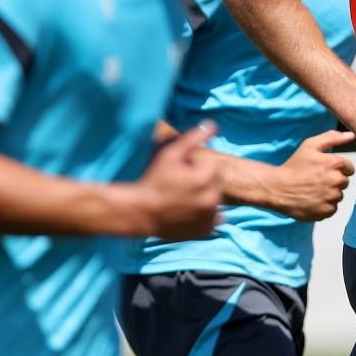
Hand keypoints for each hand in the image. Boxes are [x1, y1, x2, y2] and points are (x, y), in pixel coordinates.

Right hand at [138, 120, 222, 240]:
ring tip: (183, 198)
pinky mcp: (205, 230)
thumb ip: (193, 137)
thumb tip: (213, 124)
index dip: (195, 166)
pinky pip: (214, 218)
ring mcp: (209, 217)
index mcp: (206, 179)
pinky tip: (189, 210)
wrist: (139, 213)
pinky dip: (206, 214)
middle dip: (202, 180)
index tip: (180, 172)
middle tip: (180, 185)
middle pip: (216, 182)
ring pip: (215, 198)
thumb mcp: (169, 153)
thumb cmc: (153, 180)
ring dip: (205, 196)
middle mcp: (211, 199)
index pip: (212, 165)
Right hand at [271, 129, 355, 220]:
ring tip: (313, 190)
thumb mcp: (310, 145)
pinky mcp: (326, 212)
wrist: (277, 188)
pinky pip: (332, 209)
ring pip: (338, 196)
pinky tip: (312, 200)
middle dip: (334, 181)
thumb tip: (351, 134)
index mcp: (335, 163)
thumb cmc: (294, 166)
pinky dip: (324, 206)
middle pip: (344, 182)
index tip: (324, 170)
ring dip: (329, 194)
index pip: (350, 168)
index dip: (337, 168)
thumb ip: (332, 138)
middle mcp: (336, 181)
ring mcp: (331, 198)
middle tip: (316, 180)